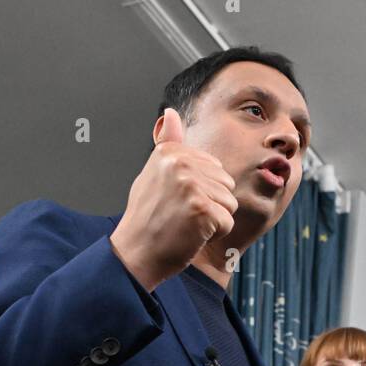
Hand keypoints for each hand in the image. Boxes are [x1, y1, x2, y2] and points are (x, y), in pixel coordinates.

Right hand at [109, 108, 238, 291]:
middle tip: (182, 216)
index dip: (201, 191)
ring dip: (213, 220)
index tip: (176, 201)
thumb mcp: (154, 173)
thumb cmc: (147, 219)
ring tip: (186, 225)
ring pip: (230, 203)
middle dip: (210, 205)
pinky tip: (191, 235)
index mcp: (170, 153)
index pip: (214, 168)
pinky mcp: (201, 208)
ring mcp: (191, 185)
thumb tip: (171, 112)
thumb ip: (168, 145)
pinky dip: (214, 234)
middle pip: (225, 184)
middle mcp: (180, 164)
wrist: (136, 253)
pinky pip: (227, 222)